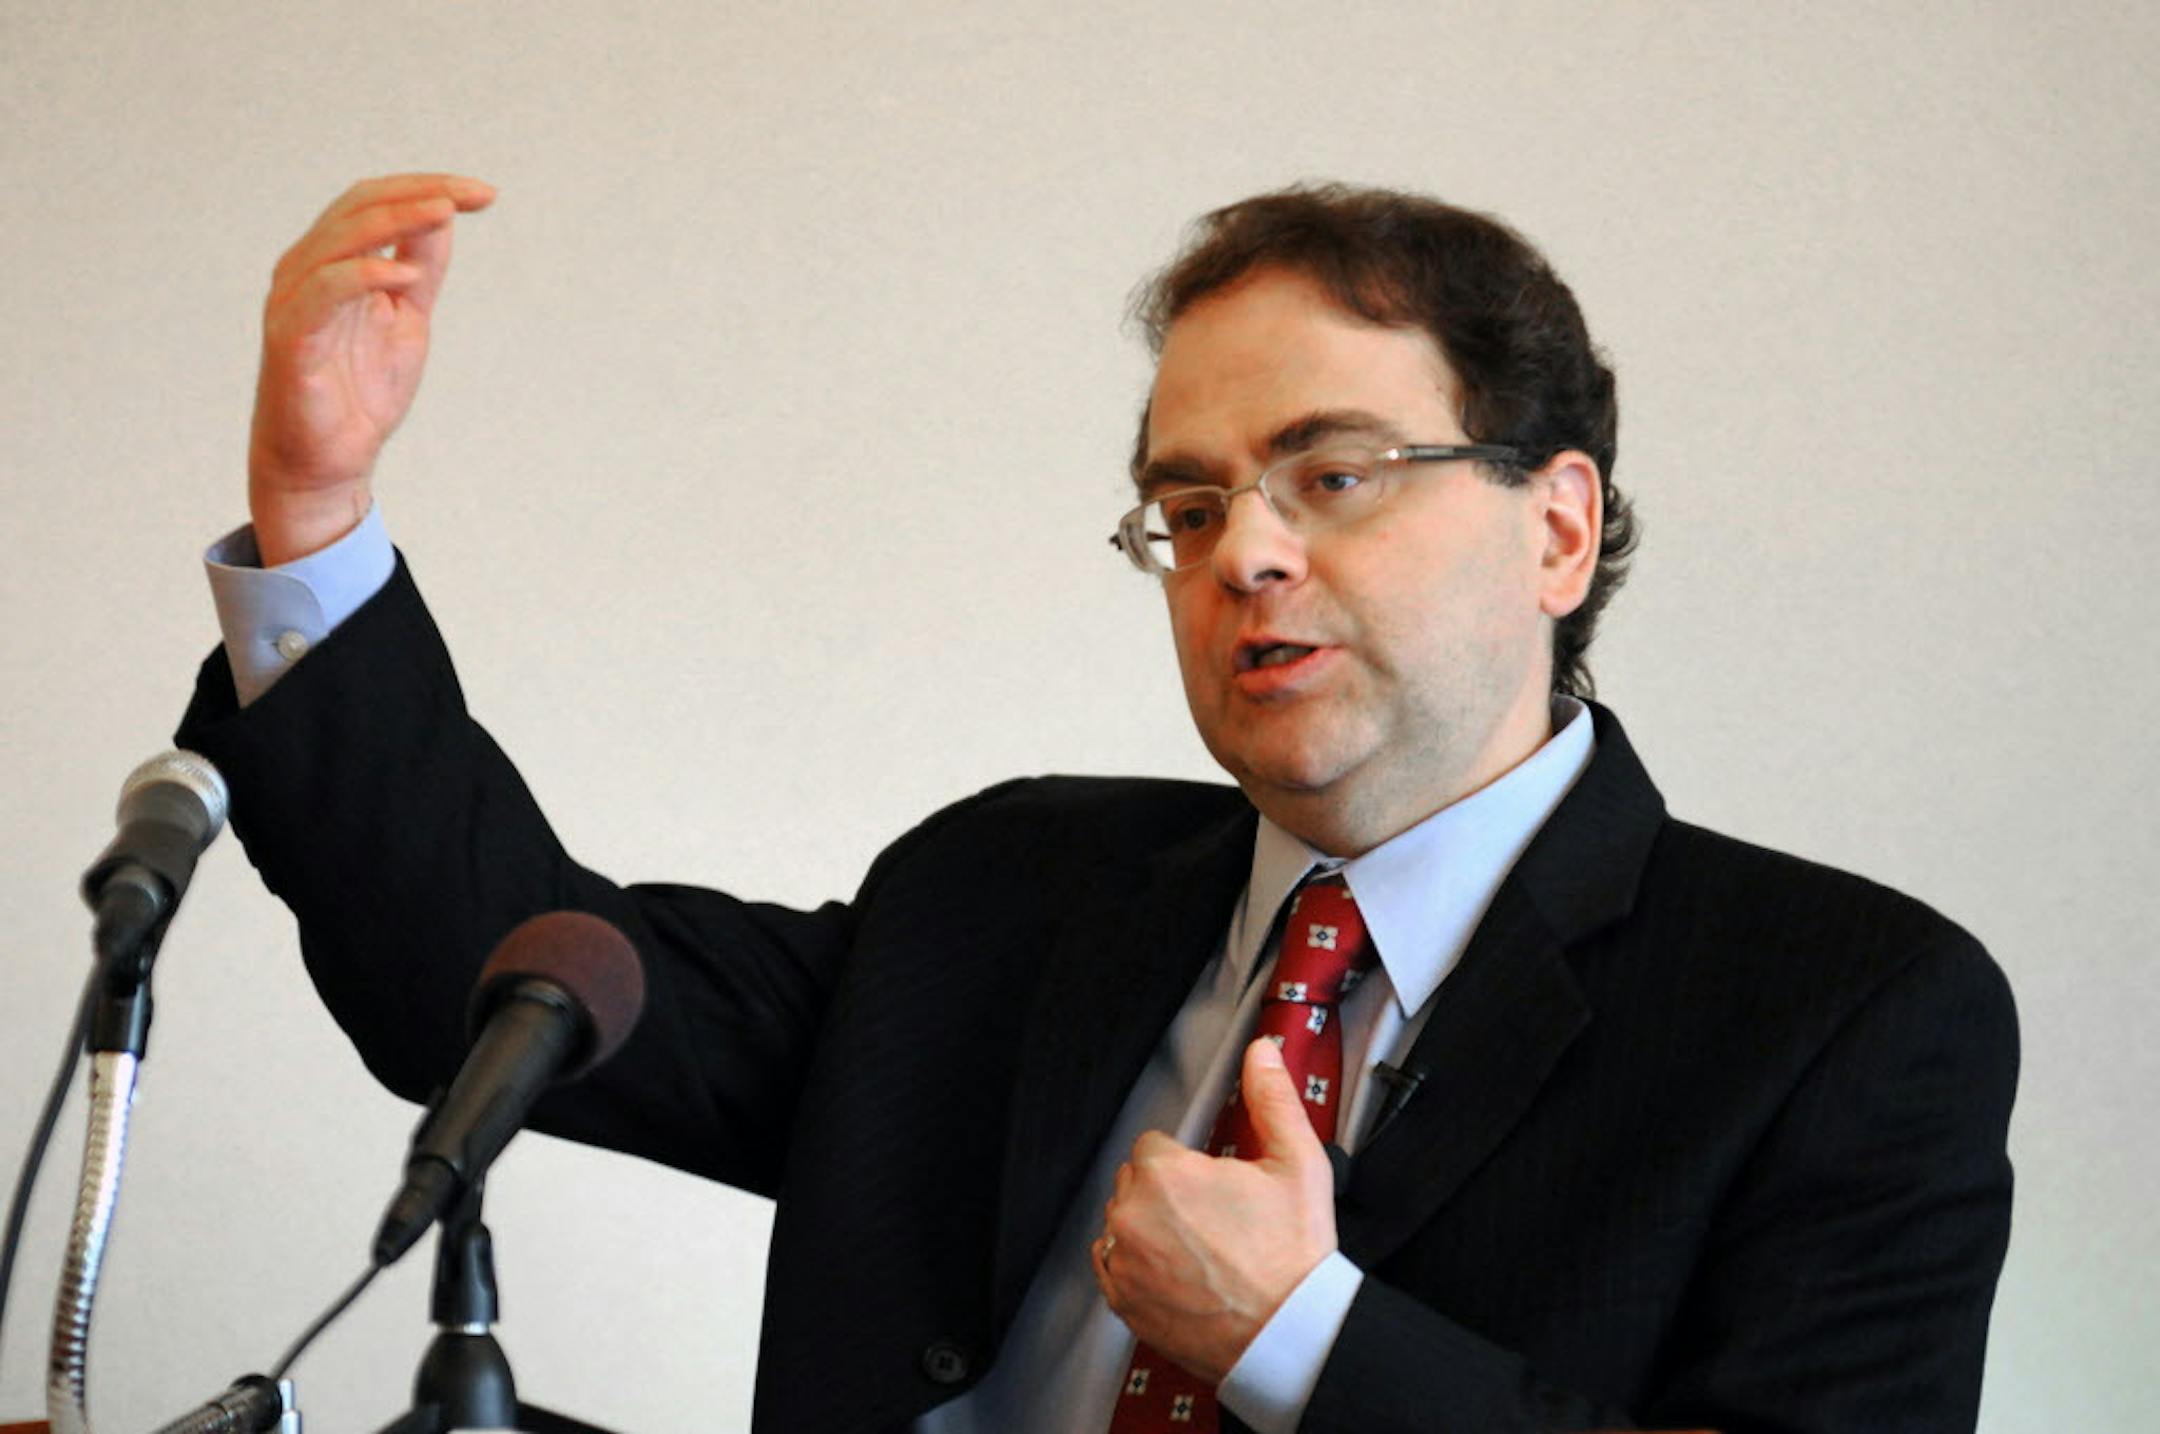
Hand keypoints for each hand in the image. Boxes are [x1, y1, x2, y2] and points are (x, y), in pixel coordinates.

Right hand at [248, 172, 495, 564]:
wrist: (330, 460)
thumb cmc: (361, 389)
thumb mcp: (409, 318)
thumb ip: (421, 268)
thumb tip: (444, 215)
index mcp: (333, 260)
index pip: (374, 201)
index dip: (427, 188)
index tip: (483, 193)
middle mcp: (306, 269)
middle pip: (357, 207)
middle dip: (419, 194)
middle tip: (471, 196)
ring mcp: (294, 300)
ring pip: (338, 239)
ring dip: (394, 220)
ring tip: (444, 214)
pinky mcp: (290, 337)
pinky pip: (323, 292)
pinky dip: (363, 275)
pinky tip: (405, 276)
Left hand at [1092, 1038, 1337, 1384]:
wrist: (1288, 1334)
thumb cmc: (1293, 1255)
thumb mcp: (1297, 1163)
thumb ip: (1272, 1098)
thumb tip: (1261, 1053)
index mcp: (1167, 1174)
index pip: (1154, 1145)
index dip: (1187, 1163)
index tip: (1213, 1184)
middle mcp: (1134, 1214)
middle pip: (1135, 1181)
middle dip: (1166, 1191)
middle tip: (1213, 1217)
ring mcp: (1124, 1260)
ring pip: (1123, 1221)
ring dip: (1149, 1225)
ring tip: (1199, 1247)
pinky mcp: (1123, 1300)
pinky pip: (1112, 1263)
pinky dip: (1136, 1264)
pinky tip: (1176, 1271)